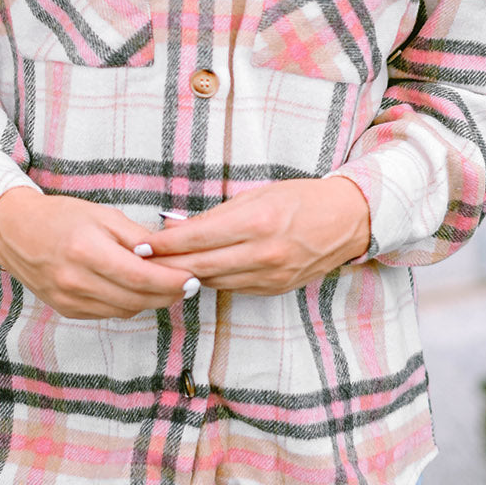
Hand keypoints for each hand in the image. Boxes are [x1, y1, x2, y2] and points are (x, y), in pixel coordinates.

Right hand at [0, 188, 198, 319]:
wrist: (15, 231)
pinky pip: (109, 312)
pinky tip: (135, 288)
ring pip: (126, 309)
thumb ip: (137, 238)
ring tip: (165, 284)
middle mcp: (76, 280)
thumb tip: (169, 255)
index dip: (171, 281)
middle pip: (137, 298)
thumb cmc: (61, 217)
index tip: (193, 278)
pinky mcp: (67, 310)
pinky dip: (128, 303)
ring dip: (150, 300)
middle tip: (189, 283)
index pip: (140, 276)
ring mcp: (69, 299)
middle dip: (168, 293)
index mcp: (87, 251)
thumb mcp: (103, 215)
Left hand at [141, 177, 371, 296]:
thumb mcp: (257, 195)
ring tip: (161, 268)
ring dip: (186, 275)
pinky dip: (212, 279)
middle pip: (200, 265)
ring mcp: (270, 276)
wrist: (345, 221)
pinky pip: (233, 288)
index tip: (142, 245)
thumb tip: (177, 228)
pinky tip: (197, 272)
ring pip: (213, 281)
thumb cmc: (300, 199)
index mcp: (256, 222)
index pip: (197, 238)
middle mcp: (263, 253)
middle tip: (140, 261)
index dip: (165, 244)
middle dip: (166, 264)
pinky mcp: (274, 289)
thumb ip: (216, 216)